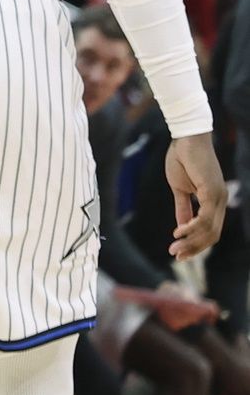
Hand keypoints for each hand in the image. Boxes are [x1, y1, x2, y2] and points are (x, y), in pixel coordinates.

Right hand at [168, 133, 226, 259]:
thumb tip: (181, 227)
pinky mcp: (212, 191)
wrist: (185, 138)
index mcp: (214, 201)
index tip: (178, 252)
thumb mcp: (179, 188)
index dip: (195, 244)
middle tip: (176, 256)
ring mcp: (218, 196)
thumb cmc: (181, 159)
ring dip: (191, 241)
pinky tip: (178, 232)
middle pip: (212, 234)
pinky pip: (205, 217)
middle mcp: (220, 201)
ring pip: (209, 229)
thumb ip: (183, 208)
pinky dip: (192, 227)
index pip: (210, 231)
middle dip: (194, 248)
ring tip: (174, 248)